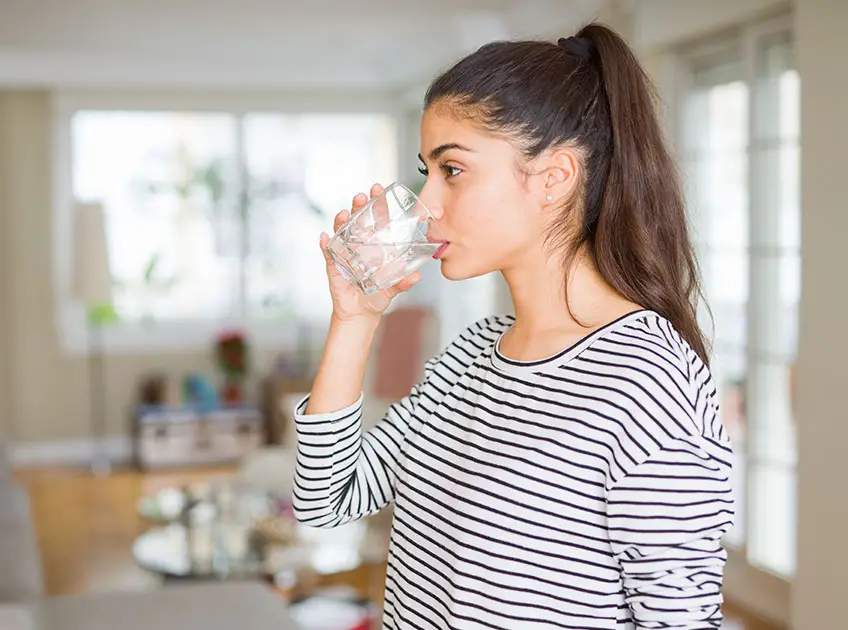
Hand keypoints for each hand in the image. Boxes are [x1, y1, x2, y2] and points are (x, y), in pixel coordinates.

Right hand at [320, 183, 421, 321]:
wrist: (361, 313)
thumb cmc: (377, 296)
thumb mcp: (392, 288)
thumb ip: (402, 282)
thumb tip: (416, 276)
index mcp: (374, 245)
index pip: (375, 219)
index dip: (376, 204)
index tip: (377, 189)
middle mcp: (358, 245)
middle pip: (357, 220)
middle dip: (358, 207)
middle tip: (362, 196)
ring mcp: (344, 254)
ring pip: (341, 232)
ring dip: (341, 221)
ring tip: (344, 214)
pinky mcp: (333, 266)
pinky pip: (327, 253)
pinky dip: (325, 245)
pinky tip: (325, 237)